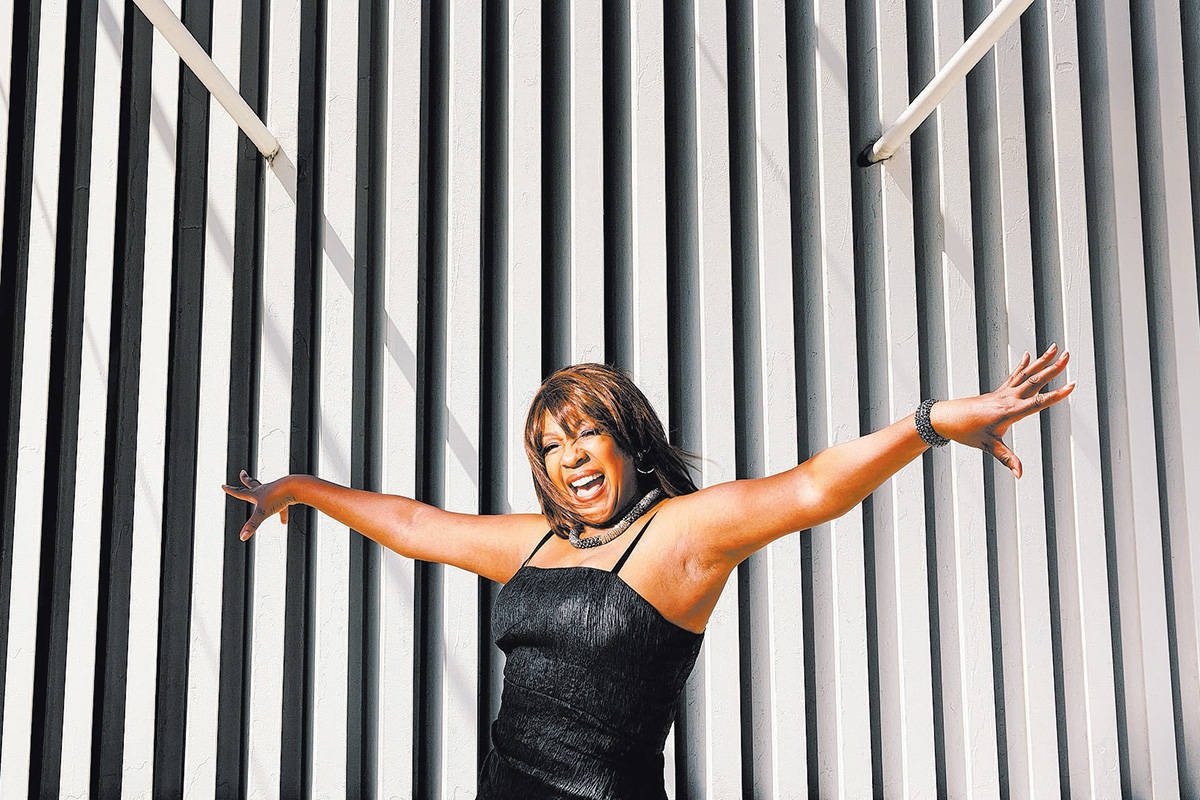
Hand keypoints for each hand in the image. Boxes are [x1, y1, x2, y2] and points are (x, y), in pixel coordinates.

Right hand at [221, 469, 296, 540]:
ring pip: (268, 495)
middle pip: (252, 484)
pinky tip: (284, 522)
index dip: (231, 490)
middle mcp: (264, 490)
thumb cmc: (278, 497)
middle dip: (245, 480)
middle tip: (242, 473)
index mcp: (256, 493)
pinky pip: (282, 506)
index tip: (223, 485)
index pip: (240, 492)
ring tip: (266, 506)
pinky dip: (282, 514)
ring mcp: (275, 491)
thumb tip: (242, 537)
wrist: (296, 487)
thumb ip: (252, 525)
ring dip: (265, 500)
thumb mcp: (262, 513)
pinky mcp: (285, 495)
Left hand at [928, 344, 1075, 478]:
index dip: (1056, 395)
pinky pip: (1013, 376)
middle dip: (1053, 368)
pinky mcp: (997, 392)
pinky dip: (1022, 365)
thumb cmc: (966, 433)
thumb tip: (1020, 475)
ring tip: (1055, 348)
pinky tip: (1028, 355)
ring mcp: (1002, 393)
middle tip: (1068, 354)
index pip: (1038, 402)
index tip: (1073, 385)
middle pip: (1035, 380)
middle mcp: (1008, 398)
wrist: (945, 419)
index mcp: (1009, 411)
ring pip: (1026, 374)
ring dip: (1041, 361)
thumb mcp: (988, 447)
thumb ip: (1007, 459)